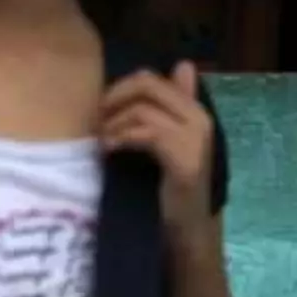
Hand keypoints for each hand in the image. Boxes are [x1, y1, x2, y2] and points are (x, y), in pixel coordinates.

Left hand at [100, 61, 216, 256]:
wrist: (186, 231)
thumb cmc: (169, 190)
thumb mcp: (163, 144)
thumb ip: (164, 110)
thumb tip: (179, 65)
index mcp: (195, 110)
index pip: (151, 79)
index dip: (119, 89)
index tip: (101, 110)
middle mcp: (199, 118)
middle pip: (147, 85)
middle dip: (114, 99)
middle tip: (97, 121)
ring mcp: (195, 138)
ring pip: (143, 110)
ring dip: (114, 123)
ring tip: (102, 141)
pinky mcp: (186, 159)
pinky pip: (147, 133)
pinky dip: (123, 138)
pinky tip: (110, 150)